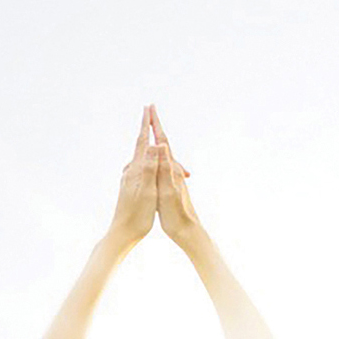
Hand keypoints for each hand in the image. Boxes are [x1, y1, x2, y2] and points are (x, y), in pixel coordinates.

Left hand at [106, 105, 158, 245]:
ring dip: (149, 146)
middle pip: (141, 146)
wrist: (122, 233)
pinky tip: (147, 164)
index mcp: (136, 170)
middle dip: (148, 130)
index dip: (147, 124)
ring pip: (142, 157)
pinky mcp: (129, 188)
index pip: (143, 142)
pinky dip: (149, 161)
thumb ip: (151, 167)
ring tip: (151, 133)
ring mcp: (129, 180)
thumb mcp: (148, 190)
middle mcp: (130, 172)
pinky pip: (142, 168)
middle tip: (151, 114)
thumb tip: (154, 145)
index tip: (148, 108)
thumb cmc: (137, 215)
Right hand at [150, 106, 204, 249]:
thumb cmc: (176, 214)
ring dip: (156, 139)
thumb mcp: (167, 191)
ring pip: (162, 153)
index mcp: (170, 169)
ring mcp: (172, 178)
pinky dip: (156, 155)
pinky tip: (154, 160)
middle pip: (163, 143)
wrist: (188, 231)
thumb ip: (164, 168)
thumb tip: (161, 145)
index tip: (150, 108)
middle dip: (156, 127)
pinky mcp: (169, 185)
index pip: (161, 141)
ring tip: (151, 129)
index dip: (155, 124)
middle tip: (149, 112)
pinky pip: (161, 165)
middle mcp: (173, 170)